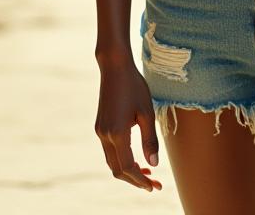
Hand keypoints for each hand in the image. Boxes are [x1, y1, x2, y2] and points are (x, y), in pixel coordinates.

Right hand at [96, 60, 162, 190]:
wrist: (115, 67)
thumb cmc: (134, 86)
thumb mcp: (147, 112)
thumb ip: (150, 140)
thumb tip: (154, 164)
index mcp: (117, 133)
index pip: (128, 167)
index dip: (141, 180)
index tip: (154, 187)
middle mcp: (105, 135)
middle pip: (117, 170)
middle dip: (135, 180)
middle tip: (153, 185)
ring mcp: (100, 131)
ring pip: (112, 162)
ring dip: (128, 171)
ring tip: (147, 172)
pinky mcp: (100, 126)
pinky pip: (110, 151)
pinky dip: (122, 159)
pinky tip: (136, 157)